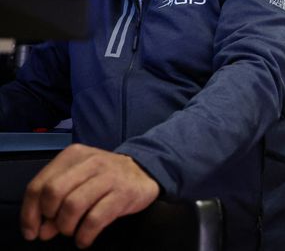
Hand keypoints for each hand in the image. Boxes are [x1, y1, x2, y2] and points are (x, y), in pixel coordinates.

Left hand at [20, 143, 158, 247]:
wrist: (144, 171)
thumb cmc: (104, 177)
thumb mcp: (78, 179)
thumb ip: (56, 200)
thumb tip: (41, 230)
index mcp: (73, 155)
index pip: (39, 185)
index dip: (30, 213)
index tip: (31, 231)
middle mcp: (90, 162)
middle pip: (53, 193)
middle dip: (49, 217)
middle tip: (55, 228)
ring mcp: (109, 176)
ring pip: (73, 206)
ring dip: (67, 227)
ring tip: (72, 232)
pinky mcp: (124, 193)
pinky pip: (95, 219)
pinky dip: (84, 235)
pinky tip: (85, 239)